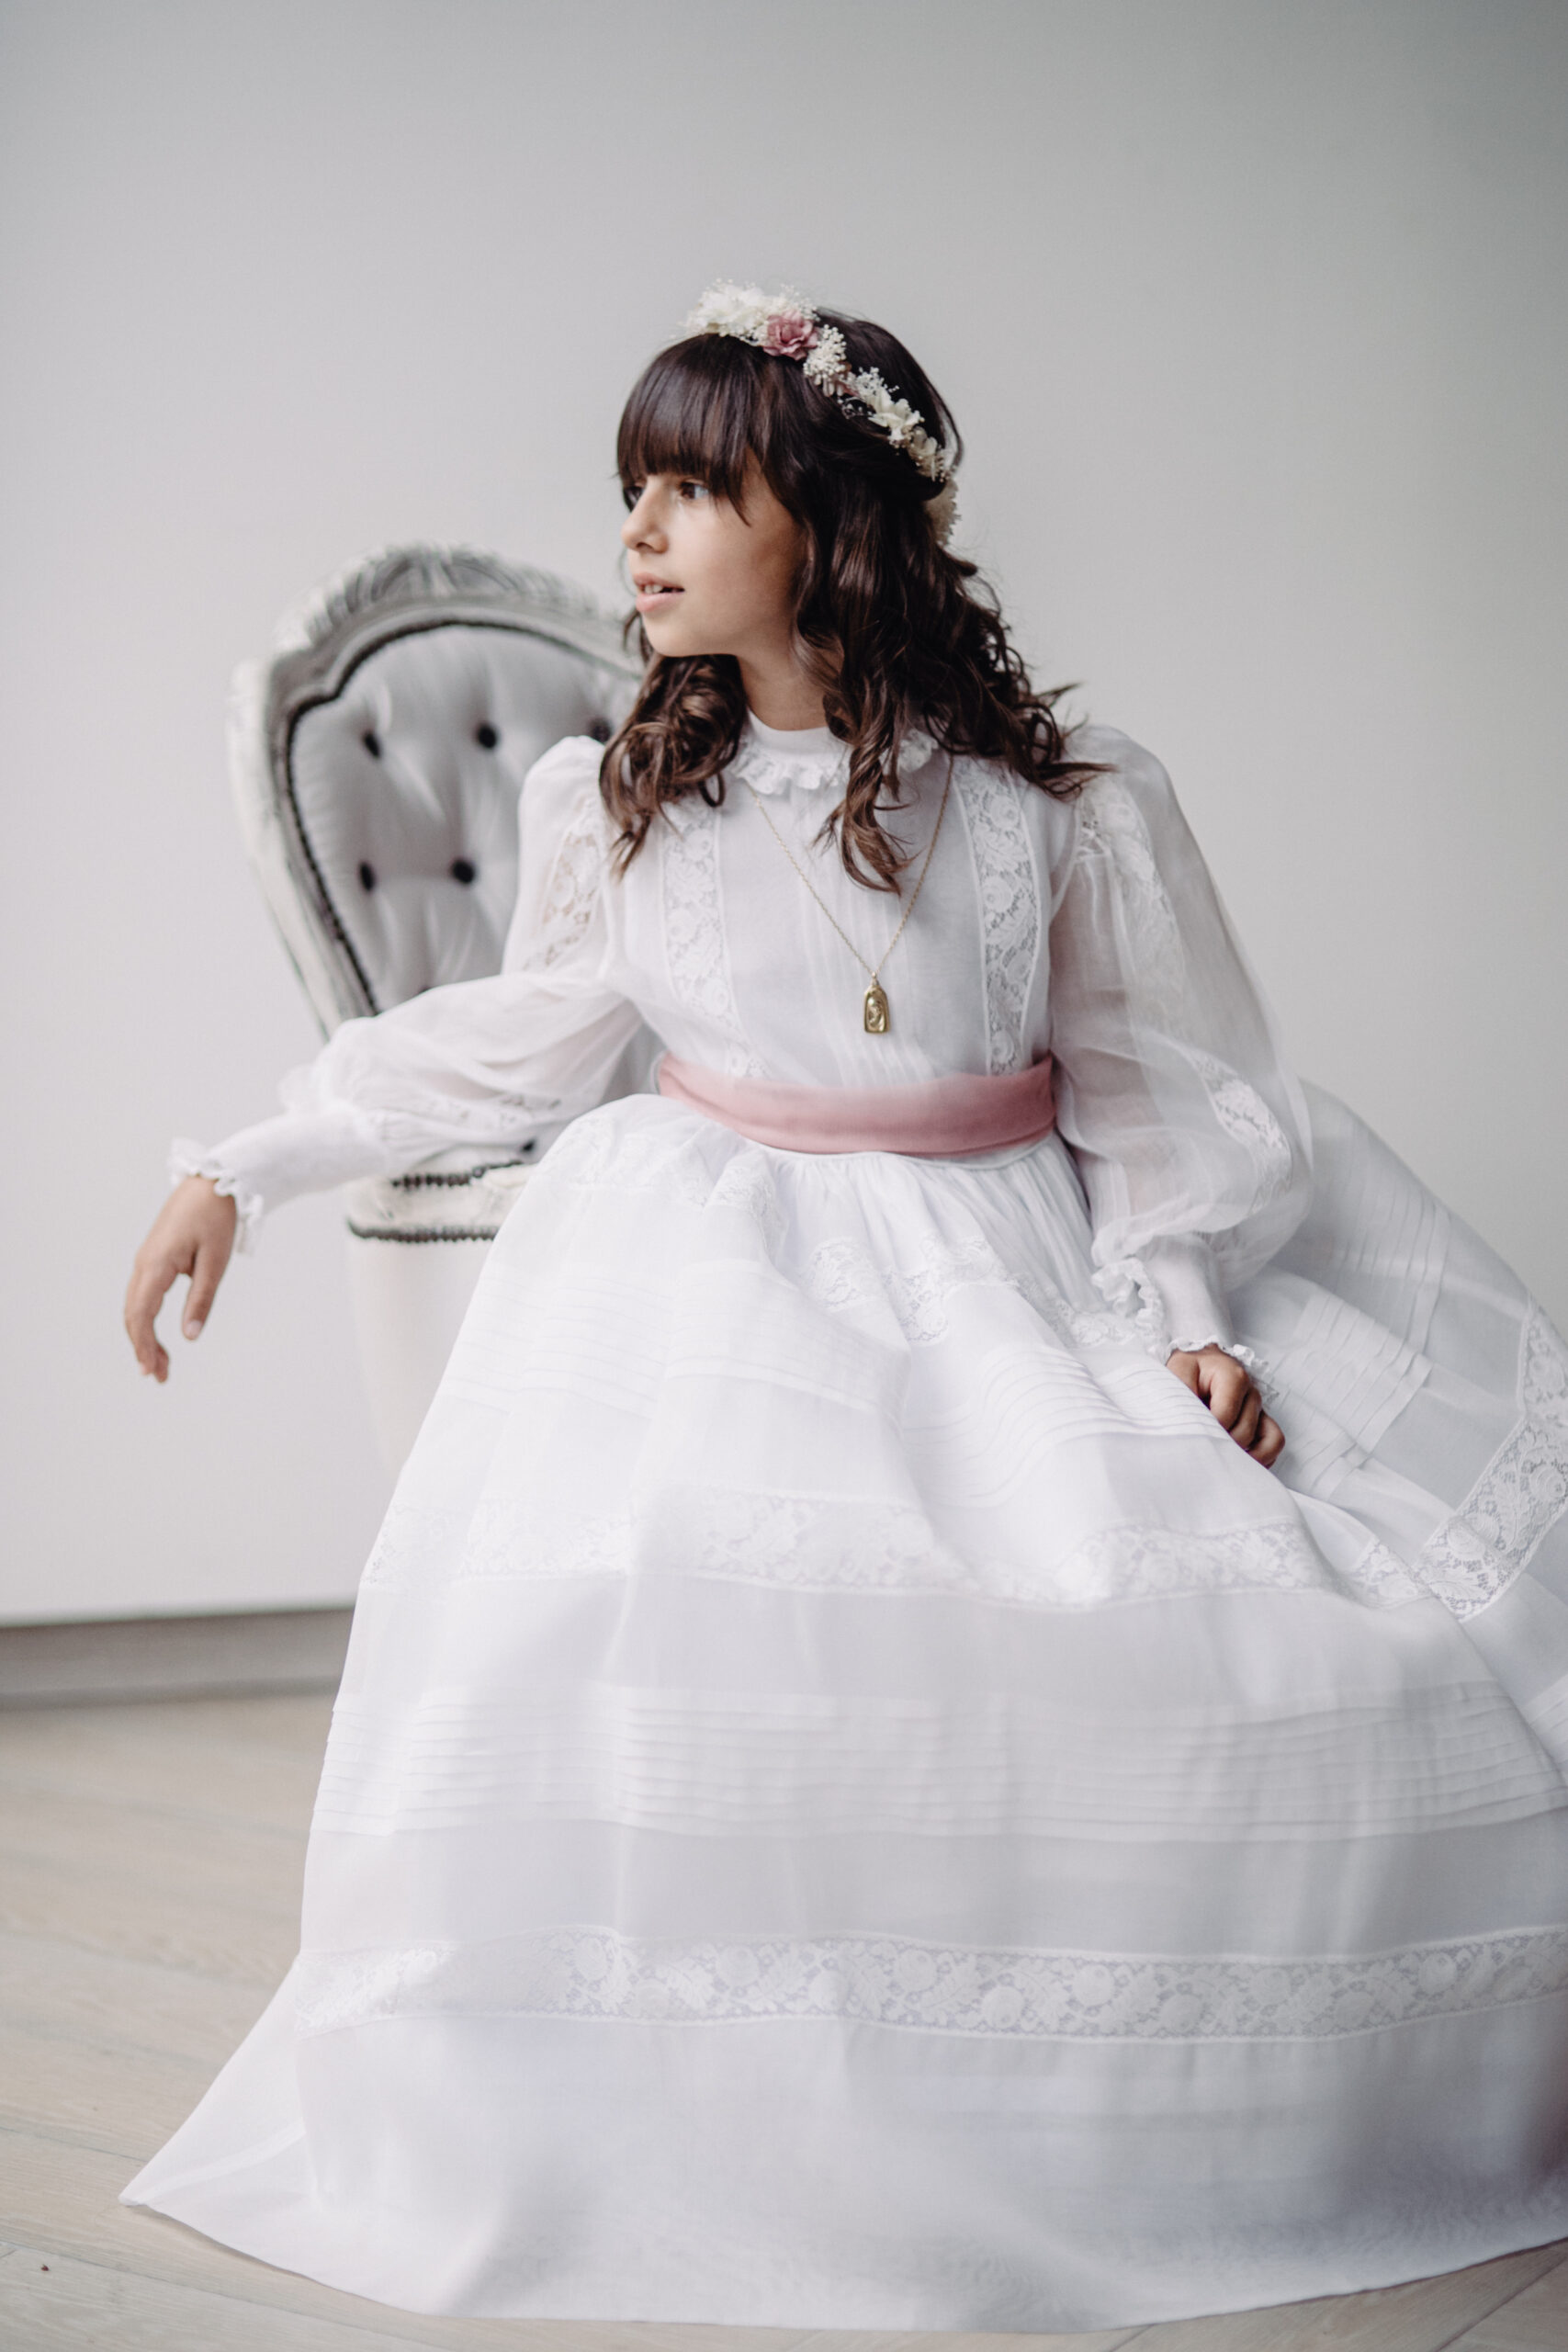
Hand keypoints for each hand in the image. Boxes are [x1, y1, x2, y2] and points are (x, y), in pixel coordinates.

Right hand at [124, 1177, 237, 1382]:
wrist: (212, 1183)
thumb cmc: (216, 1219)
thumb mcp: (215, 1262)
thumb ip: (201, 1300)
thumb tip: (190, 1337)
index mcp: (156, 1264)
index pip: (142, 1313)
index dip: (144, 1345)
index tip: (151, 1370)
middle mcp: (144, 1264)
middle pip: (133, 1314)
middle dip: (143, 1347)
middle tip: (159, 1377)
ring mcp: (145, 1261)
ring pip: (135, 1307)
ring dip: (144, 1336)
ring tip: (160, 1365)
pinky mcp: (153, 1260)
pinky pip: (142, 1296)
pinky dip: (146, 1320)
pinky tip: (158, 1337)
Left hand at [1166, 1345, 1283, 1466]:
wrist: (1201, 1362)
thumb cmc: (1192, 1367)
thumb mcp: (1180, 1369)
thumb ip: (1182, 1392)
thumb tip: (1187, 1422)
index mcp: (1234, 1377)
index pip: (1225, 1416)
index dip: (1207, 1430)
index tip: (1191, 1434)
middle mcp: (1251, 1393)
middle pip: (1244, 1432)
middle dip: (1221, 1445)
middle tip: (1200, 1449)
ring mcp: (1259, 1408)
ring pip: (1266, 1441)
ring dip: (1242, 1455)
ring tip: (1219, 1459)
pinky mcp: (1262, 1420)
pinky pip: (1274, 1443)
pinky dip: (1262, 1457)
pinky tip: (1239, 1462)